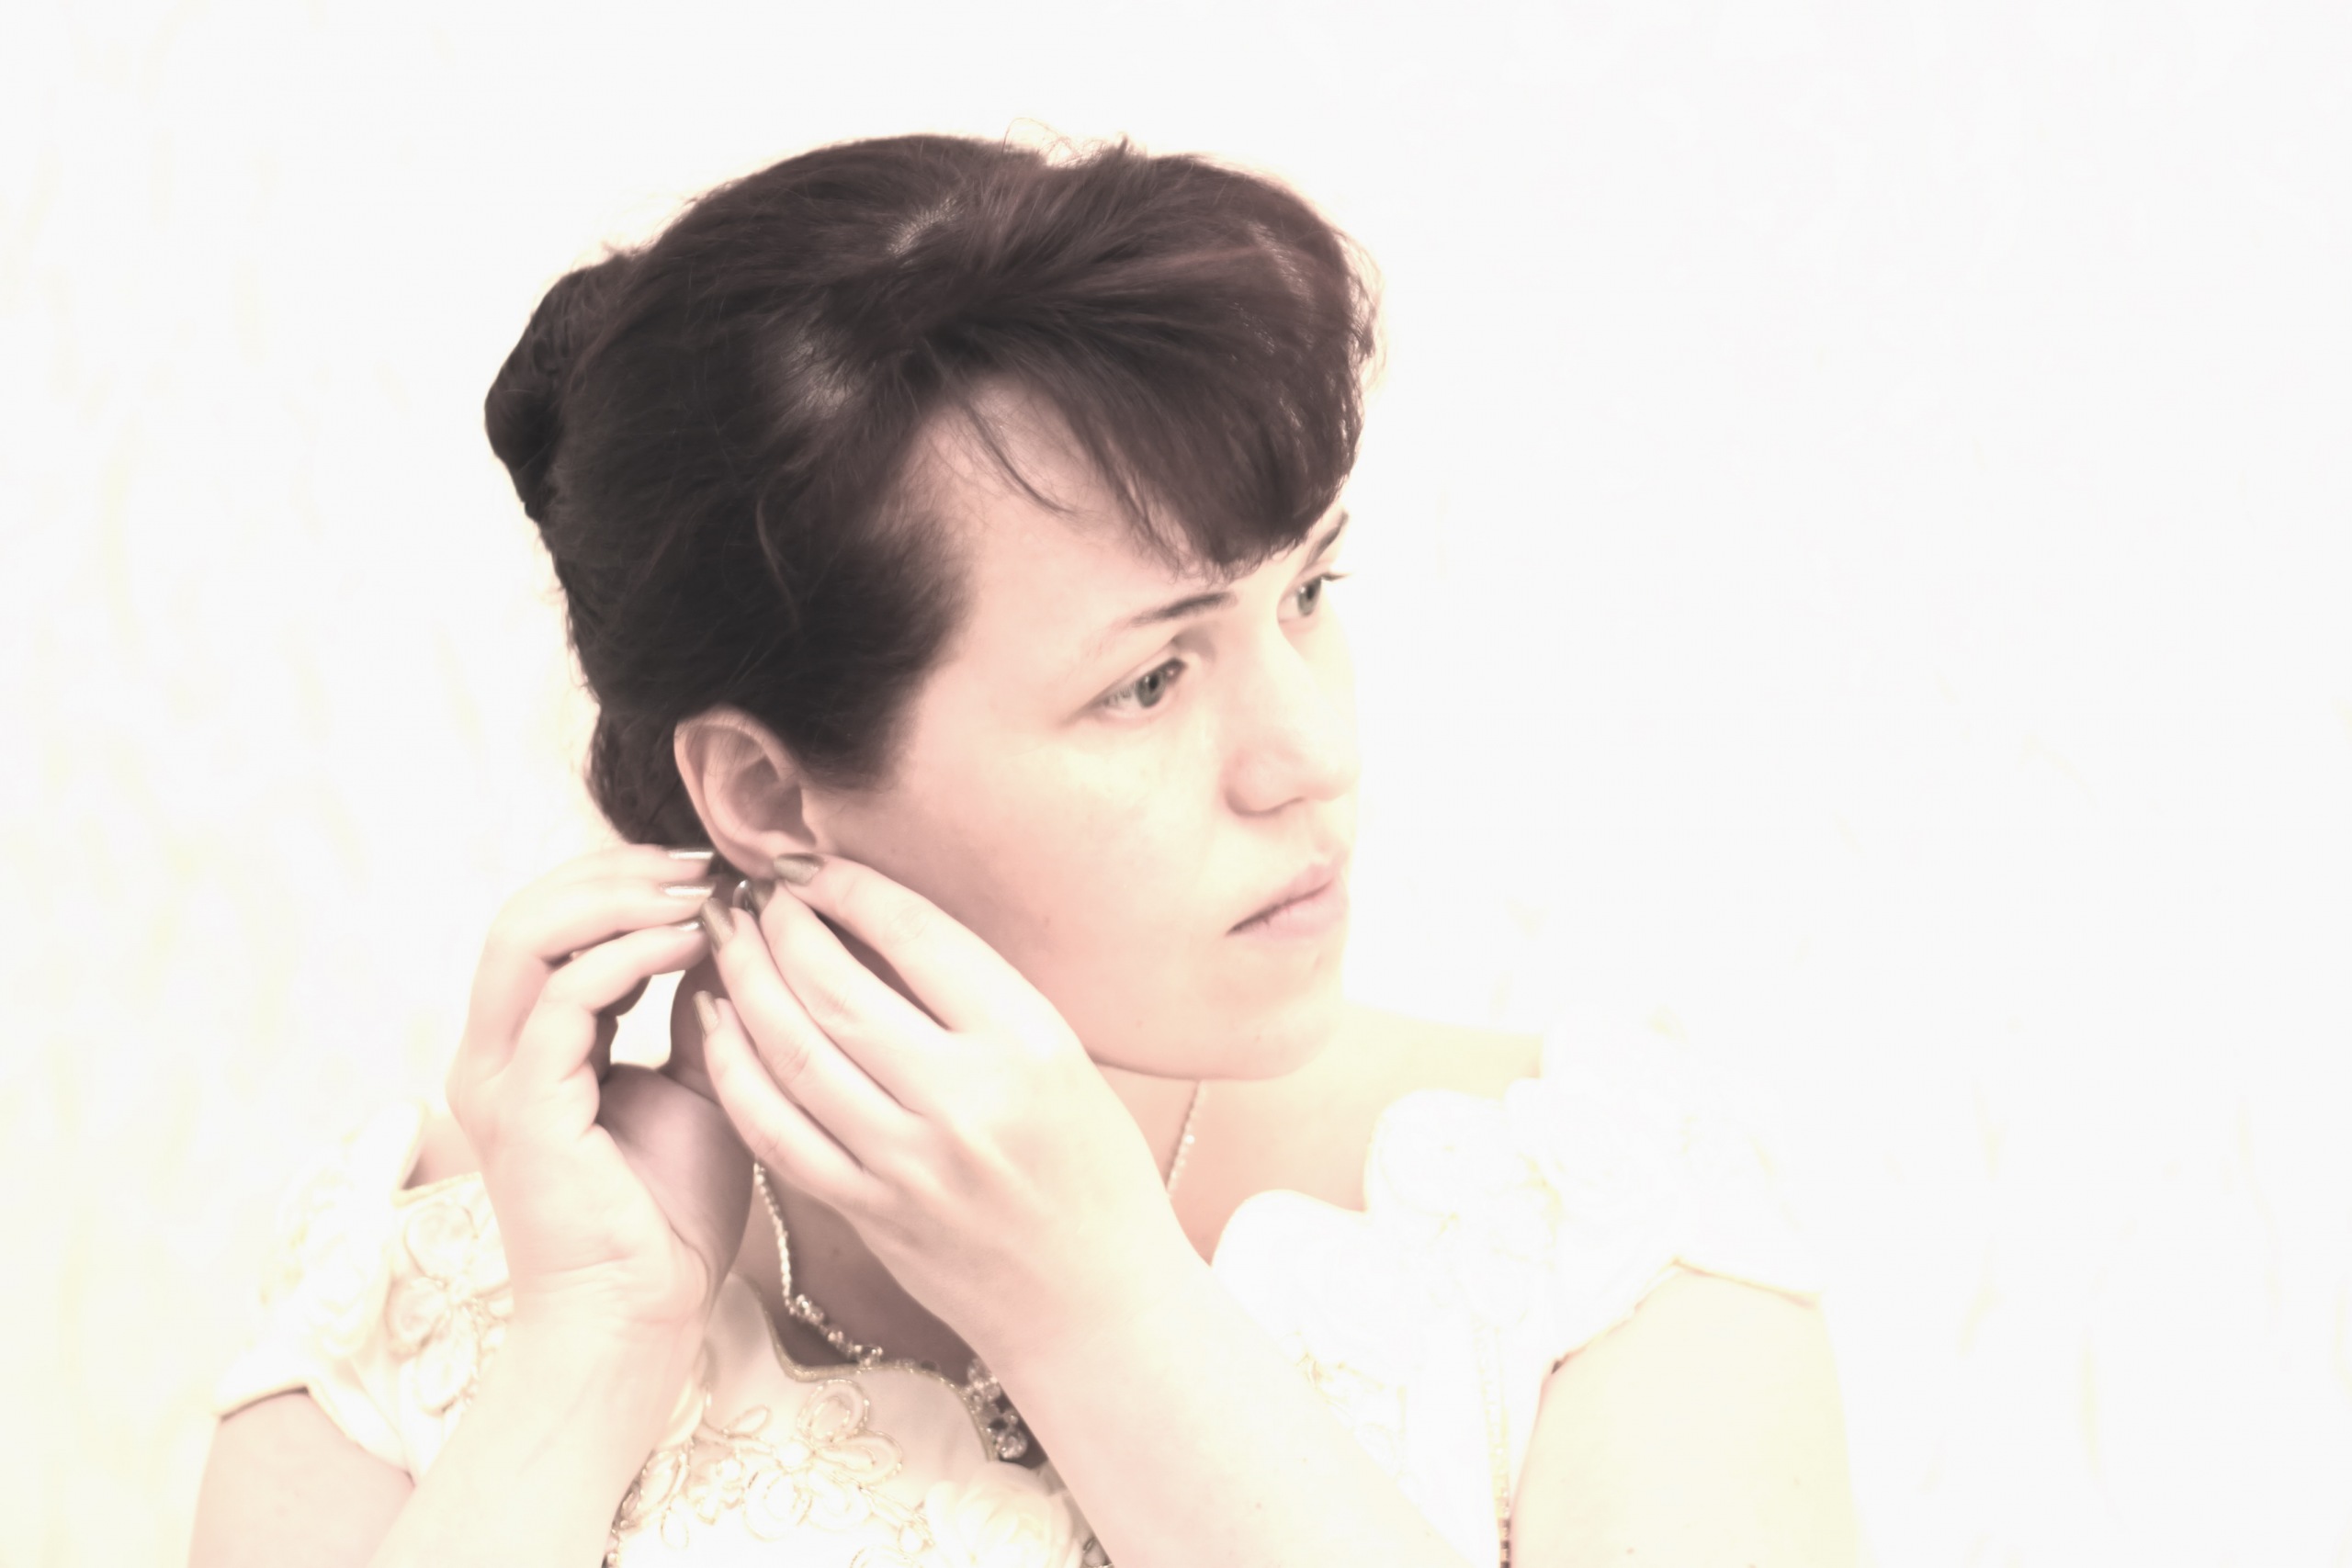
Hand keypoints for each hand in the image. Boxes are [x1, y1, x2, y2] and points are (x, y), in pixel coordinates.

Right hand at [446, 846, 752, 1351]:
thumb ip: (693, 1009)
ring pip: (526, 938)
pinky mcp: (525, 1108)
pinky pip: (562, 1000)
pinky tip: (692, 944)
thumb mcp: (698, 1084)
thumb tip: (722, 928)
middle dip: (614, 872)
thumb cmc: (671, 1214)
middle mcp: (495, 1054)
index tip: (707, 867)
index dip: (621, 880)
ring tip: (698, 894)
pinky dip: (628, 956)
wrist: (645, 1315)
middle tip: (702, 865)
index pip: (547, 923)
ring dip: (618, 900)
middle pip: (524, 913)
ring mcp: (500, 1080)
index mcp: (525, 1046)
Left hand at [693, 855, 1193, 1373]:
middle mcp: (964, 1100)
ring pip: (793, 1053)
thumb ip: (977, 1001)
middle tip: (747, 890)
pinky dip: (735, 1069)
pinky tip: (715, 1022)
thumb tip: (876, 925)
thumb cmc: (1094, 1172)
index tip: (806, 861)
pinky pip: (777, 1130)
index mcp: (1028, 1044)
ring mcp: (907, 1163)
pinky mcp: (868, 1213)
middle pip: (837, 989)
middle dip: (779, 926)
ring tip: (724, 937)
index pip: (917, 936)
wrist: (1096, 1304)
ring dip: (745, 983)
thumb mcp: (1064, 1060)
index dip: (848, 886)